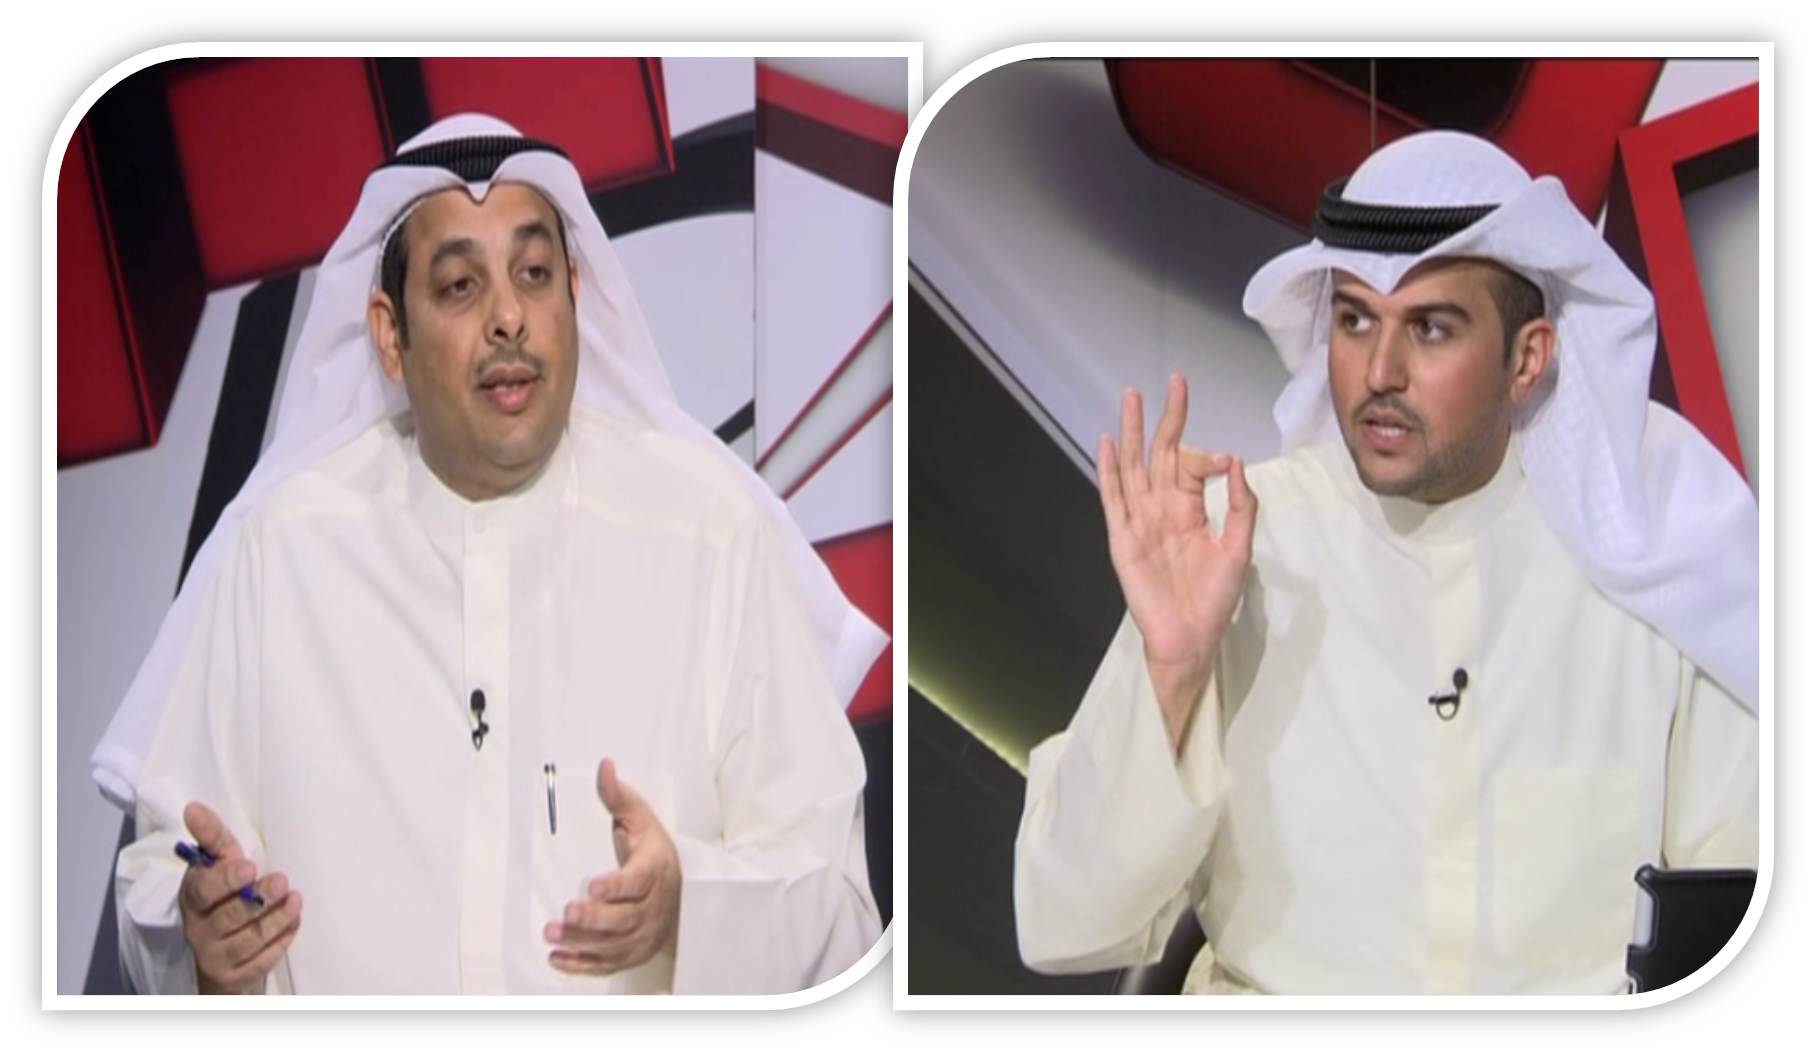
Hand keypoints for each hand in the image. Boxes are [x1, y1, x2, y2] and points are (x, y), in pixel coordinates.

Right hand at [178, 801, 302, 993]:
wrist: (222, 950)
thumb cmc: (225, 894)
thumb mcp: (220, 864)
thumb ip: (212, 837)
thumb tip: (194, 807)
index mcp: (193, 897)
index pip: (203, 890)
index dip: (225, 880)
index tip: (249, 867)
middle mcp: (198, 929)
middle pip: (228, 917)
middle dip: (257, 899)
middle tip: (282, 880)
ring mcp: (215, 956)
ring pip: (247, 941)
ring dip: (275, 920)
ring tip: (295, 900)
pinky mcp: (235, 976)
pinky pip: (261, 962)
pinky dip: (280, 942)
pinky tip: (294, 922)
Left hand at [544, 758, 682, 975]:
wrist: (679, 891)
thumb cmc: (651, 850)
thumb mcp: (640, 819)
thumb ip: (617, 796)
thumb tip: (604, 765)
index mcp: (654, 870)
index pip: (638, 880)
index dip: (617, 885)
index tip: (595, 885)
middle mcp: (652, 906)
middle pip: (625, 917)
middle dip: (594, 917)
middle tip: (566, 912)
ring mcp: (643, 933)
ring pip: (614, 944)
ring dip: (582, 942)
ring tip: (551, 933)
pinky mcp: (632, 952)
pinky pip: (608, 963)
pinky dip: (583, 964)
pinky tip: (557, 958)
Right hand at [1096, 375, 1256, 753]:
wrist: (1192, 636)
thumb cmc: (1216, 598)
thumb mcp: (1239, 547)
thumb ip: (1241, 505)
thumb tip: (1236, 461)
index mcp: (1189, 508)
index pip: (1192, 465)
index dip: (1207, 454)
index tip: (1225, 463)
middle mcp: (1162, 507)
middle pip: (1160, 453)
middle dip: (1165, 418)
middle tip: (1172, 381)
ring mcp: (1140, 520)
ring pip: (1134, 466)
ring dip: (1133, 432)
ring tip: (1132, 397)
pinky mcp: (1123, 537)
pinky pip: (1113, 498)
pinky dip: (1109, 470)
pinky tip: (1109, 442)